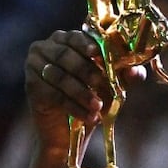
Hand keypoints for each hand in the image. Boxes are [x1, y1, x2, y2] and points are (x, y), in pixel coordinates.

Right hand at [24, 31, 145, 155]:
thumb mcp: (111, 84)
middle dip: (86, 70)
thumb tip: (137, 71)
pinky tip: (88, 116)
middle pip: (65, 55)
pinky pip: (54, 95)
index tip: (98, 53)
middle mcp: (45, 47)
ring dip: (81, 92)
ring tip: (98, 106)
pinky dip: (73, 106)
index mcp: (65, 38)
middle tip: (103, 84)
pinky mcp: (31, 86)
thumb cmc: (91, 98)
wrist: (67, 130)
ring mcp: (34, 66)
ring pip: (59, 76)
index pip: (75, 36)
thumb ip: (124, 75)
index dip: (87, 44)